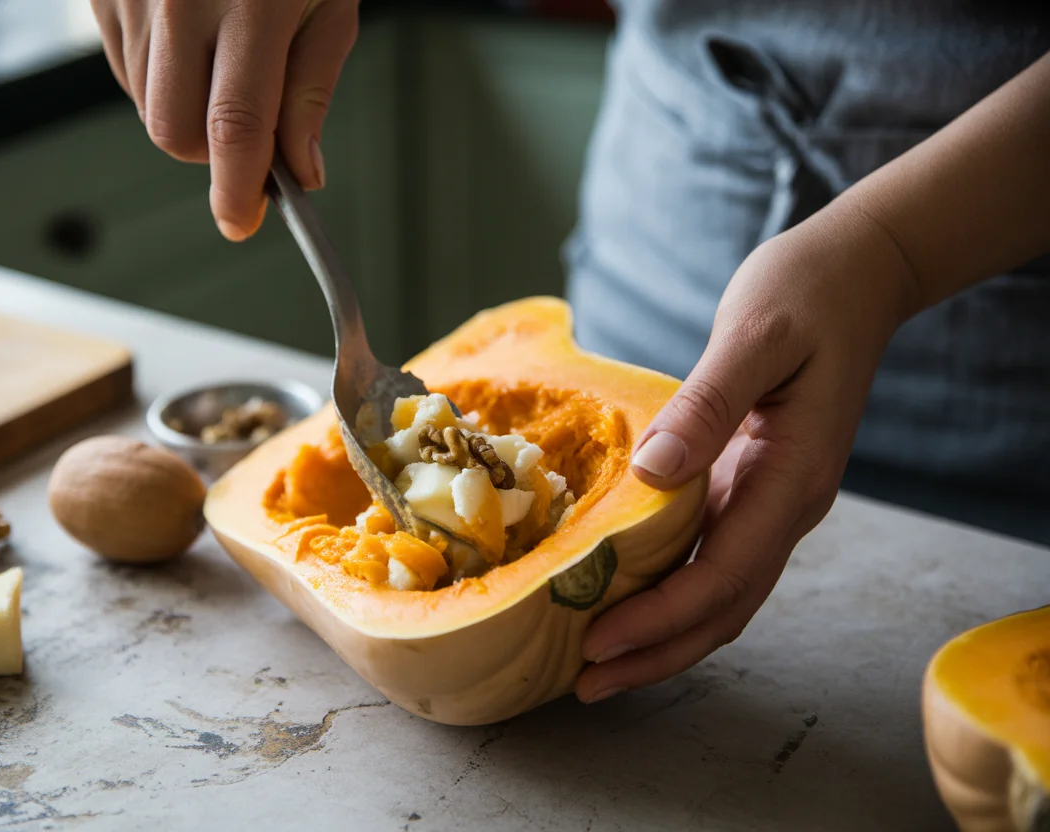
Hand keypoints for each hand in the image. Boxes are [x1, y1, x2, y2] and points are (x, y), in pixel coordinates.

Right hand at [90, 0, 358, 240]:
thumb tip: (300, 170)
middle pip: (173, 132)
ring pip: (146, 104)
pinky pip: (124, 66)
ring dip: (188, 110)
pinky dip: (160, 76)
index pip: (234, 125)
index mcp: (252, 3)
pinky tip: (189, 38)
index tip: (242, 222)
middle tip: (248, 131)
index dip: (236, 189)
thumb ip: (311, 91)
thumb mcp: (328, 3)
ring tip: (223, 55)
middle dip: (210, 154)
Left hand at [575, 203, 920, 702]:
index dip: (661, 618)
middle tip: (585, 683)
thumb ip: (708, 404)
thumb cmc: (805, 294)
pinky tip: (629, 600)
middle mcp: (787, 504)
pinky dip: (673, 593)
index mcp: (791, 477)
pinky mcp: (754, 486)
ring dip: (664, 635)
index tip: (598, 642)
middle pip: (724, 607)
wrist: (855, 276)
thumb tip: (653, 471)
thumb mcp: (754, 336)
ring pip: (722, 594)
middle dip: (657, 652)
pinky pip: (715, 559)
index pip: (725, 574)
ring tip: (599, 664)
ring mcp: (774, 500)